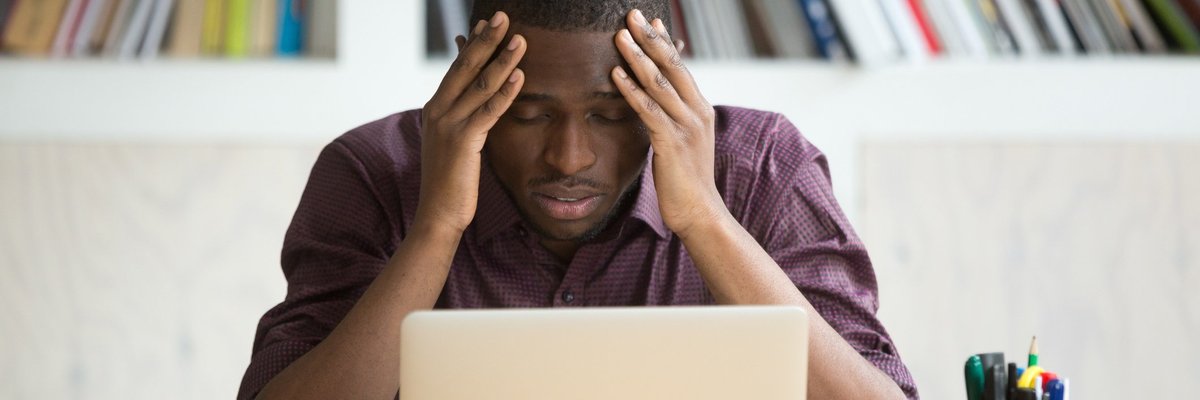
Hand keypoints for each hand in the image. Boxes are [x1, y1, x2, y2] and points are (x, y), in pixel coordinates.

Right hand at [415, 12, 525, 234]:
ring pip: (480, 85)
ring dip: (502, 59)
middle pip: (466, 67)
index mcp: (435, 109)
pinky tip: (520, 77)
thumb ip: (464, 119)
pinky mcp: (463, 142)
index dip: (473, 44)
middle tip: (503, 16)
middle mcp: (438, 111)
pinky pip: (488, 111)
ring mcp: (448, 125)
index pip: (457, 68)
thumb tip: (477, 102)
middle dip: (486, 40)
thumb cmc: (450, 182)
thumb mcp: (453, 143)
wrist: (437, 214)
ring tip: (520, 39)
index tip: (487, 24)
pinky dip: (505, 92)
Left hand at [611, 10, 725, 237]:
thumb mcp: (684, 143)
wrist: (700, 214)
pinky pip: (648, 111)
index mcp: (700, 110)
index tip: (651, 20)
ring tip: (619, 36)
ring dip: (637, 57)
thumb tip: (660, 101)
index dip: (664, 42)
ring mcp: (686, 127)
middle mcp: (697, 113)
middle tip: (632, 15)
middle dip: (650, 39)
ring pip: (659, 84)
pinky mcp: (671, 144)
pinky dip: (631, 90)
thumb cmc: (687, 181)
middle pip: (672, 67)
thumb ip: (675, 119)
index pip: (681, 67)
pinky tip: (615, 75)